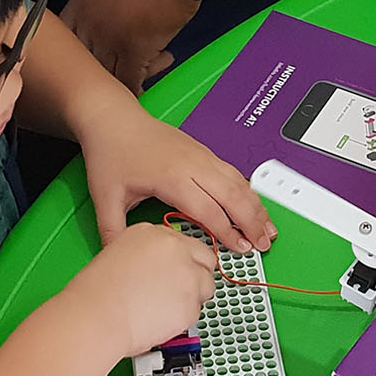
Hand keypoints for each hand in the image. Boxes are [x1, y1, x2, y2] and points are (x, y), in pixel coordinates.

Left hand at [60, 0, 200, 94]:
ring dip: (119, 82)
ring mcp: (108, 38)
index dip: (74, 54)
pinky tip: (142, 94)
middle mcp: (88, 22)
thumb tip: (107, 10)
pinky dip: (136, 91)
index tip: (84, 61)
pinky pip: (129, 81)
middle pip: (81, 61)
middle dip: (96, 73)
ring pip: (104, 75)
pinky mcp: (134, 50)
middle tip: (110, 78)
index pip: (64, 38)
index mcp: (80, 2)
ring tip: (133, 83)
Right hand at [68, 223, 219, 357]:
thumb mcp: (119, 257)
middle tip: (179, 291)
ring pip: (207, 286)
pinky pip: (197, 311)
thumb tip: (163, 271)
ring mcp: (187, 273)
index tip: (177, 272)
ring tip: (164, 308)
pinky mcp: (192, 300)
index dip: (183, 261)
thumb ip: (147, 258)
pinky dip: (183, 319)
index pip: (185, 243)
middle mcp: (174, 248)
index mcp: (152, 232)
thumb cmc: (97, 293)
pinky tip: (160, 320)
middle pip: (205, 259)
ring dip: (192, 298)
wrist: (97, 315)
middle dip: (198, 275)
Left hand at [77, 102, 275, 253]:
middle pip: (233, 196)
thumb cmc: (112, 151)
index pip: (209, 210)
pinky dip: (249, 191)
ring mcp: (201, 156)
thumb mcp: (106, 197)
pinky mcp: (203, 152)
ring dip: (256, 206)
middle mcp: (193, 164)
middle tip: (262, 245)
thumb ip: (115, 232)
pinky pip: (233, 173)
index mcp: (172, 177)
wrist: (114, 118)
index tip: (239, 249)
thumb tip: (120, 257)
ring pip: (239, 182)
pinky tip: (255, 204)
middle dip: (252, 222)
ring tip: (268, 229)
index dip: (228, 232)